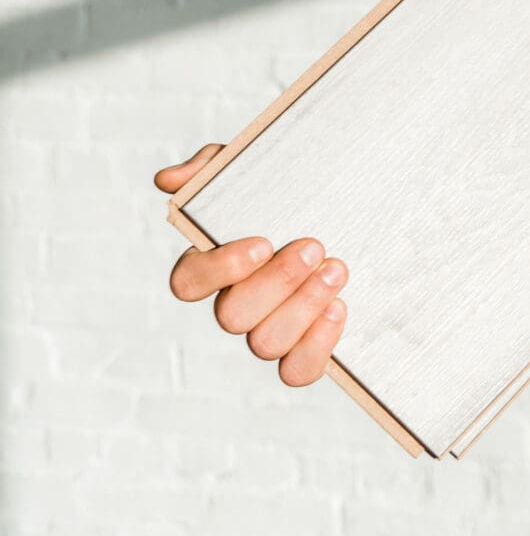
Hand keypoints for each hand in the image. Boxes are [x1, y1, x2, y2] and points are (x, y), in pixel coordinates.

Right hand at [157, 143, 348, 387]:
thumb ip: (212, 168)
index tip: (262, 242)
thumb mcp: (256, 165)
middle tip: (314, 246)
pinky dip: (316, 347)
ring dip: (302, 308)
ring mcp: (271, 327)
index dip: (219, 270)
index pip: (187, 284)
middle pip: (232, 316)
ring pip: (264, 343)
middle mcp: (236, 302)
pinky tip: (340, 307)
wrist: (353, 202)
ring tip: (337, 269)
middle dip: (276, 283)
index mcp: (213, 264)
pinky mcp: (307, 346)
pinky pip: (298, 371)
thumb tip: (171, 180)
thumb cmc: (294, 186)